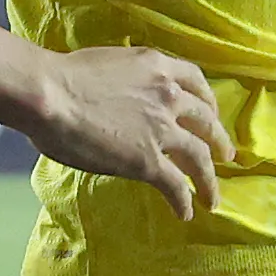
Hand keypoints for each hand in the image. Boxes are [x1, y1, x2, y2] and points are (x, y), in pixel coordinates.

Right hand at [22, 46, 231, 219]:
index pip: (195, 81)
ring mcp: (161, 129)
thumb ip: (128, 78)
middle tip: (225, 154)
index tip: (210, 112)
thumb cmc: (62, 76)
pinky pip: (176, 184)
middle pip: (206, 120)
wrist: (50, 95)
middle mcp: (168, 95)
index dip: (207, 100)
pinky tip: (185, 212)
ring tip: (213, 197)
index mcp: (156, 66)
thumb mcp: (109, 63)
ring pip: (199, 156)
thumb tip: (123, 93)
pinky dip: (184, 200)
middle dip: (218, 139)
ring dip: (210, 179)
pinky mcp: (148, 161)